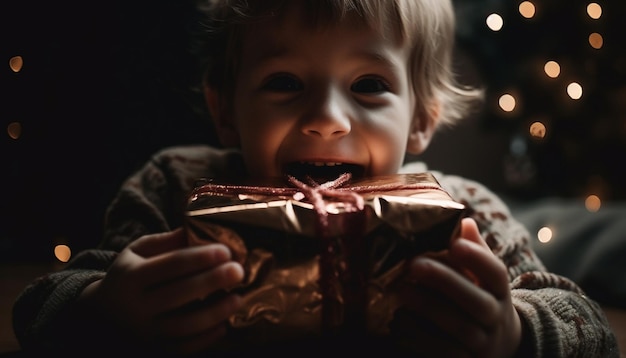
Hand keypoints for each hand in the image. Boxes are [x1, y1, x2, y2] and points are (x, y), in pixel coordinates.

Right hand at [79, 228, 244, 354]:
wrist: (102, 312)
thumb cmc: (130, 274)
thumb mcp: (138, 251)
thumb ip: (166, 241)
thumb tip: (196, 229)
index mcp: (130, 276)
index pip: (169, 265)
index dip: (199, 257)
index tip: (226, 251)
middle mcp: (134, 306)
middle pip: (177, 295)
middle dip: (211, 282)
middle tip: (238, 271)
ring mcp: (143, 332)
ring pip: (182, 326)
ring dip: (214, 313)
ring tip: (238, 299)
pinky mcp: (152, 349)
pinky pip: (181, 348)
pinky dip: (205, 339)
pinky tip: (224, 325)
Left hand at [393, 218, 521, 357]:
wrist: (498, 345)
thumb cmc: (479, 298)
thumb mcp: (482, 277)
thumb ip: (473, 250)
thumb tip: (462, 220)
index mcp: (500, 290)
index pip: (496, 272)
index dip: (477, 258)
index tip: (454, 243)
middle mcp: (496, 318)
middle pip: (476, 301)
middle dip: (445, 281)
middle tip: (413, 264)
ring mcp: (482, 343)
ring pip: (458, 328)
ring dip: (428, 309)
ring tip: (400, 291)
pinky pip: (443, 351)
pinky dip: (419, 337)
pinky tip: (399, 322)